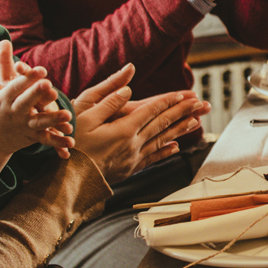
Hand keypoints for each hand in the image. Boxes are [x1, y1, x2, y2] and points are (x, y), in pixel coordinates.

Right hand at [0, 41, 70, 172]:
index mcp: (4, 99)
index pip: (16, 87)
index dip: (27, 78)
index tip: (40, 69)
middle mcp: (15, 112)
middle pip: (26, 103)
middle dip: (37, 94)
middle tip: (50, 85)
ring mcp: (25, 126)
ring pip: (39, 122)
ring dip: (53, 120)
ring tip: (67, 114)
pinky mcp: (33, 137)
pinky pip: (46, 140)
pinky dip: (58, 142)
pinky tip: (71, 141)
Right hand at [72, 65, 209, 183]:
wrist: (67, 180)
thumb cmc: (72, 144)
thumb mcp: (85, 116)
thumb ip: (109, 102)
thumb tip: (129, 87)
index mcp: (123, 129)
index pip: (151, 111)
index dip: (168, 101)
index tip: (183, 94)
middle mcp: (133, 144)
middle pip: (162, 124)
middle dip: (182, 112)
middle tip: (200, 104)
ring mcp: (132, 158)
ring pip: (162, 140)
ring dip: (180, 129)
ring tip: (196, 121)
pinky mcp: (129, 169)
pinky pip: (153, 158)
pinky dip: (166, 151)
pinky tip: (176, 147)